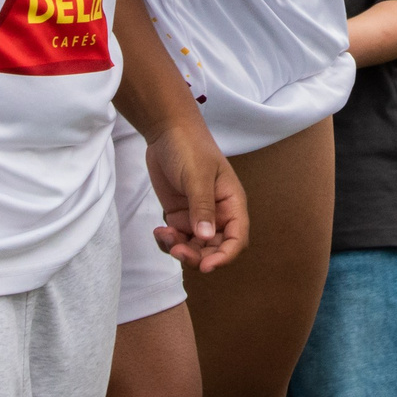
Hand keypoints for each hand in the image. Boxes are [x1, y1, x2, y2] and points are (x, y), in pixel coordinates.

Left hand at [142, 116, 247, 272]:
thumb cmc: (190, 146)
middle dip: (198, 256)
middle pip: (215, 248)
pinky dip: (168, 242)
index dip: (225, 256)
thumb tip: (206, 238)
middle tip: (177, 251)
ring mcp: (197, 216)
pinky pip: (177, 240)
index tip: (207, 266)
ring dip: (180, 250)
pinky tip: (159, 232)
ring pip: (195, 248)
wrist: (166, 131)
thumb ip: (202, 207)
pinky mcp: (180, 216)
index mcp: (231, 203)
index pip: (237, 238)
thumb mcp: (197, 175)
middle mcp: (217, 213)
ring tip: (164, 235)